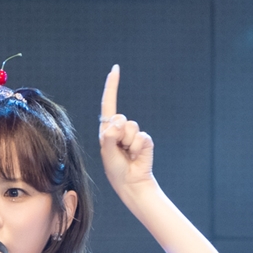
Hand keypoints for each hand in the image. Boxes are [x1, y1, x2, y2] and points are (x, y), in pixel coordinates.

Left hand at [98, 65, 155, 195]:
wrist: (131, 183)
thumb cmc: (116, 169)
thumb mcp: (107, 153)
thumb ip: (110, 137)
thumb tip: (118, 124)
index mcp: (107, 129)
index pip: (108, 103)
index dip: (112, 86)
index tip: (115, 69)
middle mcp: (120, 129)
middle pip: (120, 118)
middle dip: (118, 134)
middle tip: (119, 150)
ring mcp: (134, 134)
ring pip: (131, 127)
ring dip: (128, 143)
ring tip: (127, 155)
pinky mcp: (146, 141)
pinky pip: (142, 138)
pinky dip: (138, 148)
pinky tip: (136, 157)